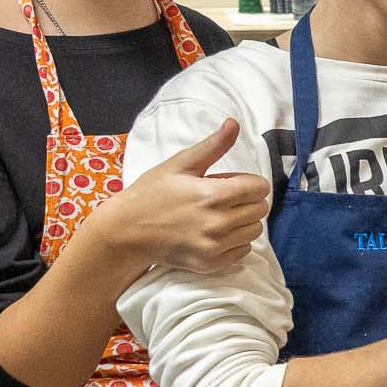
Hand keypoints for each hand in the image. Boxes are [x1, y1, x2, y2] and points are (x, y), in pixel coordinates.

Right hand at [95, 119, 270, 273]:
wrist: (125, 232)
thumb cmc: (151, 193)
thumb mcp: (179, 164)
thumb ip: (212, 146)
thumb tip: (234, 123)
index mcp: (213, 195)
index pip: (260, 188)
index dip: (248, 182)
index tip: (230, 183)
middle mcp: (218, 223)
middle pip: (261, 209)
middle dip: (247, 201)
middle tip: (221, 199)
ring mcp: (215, 246)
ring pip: (254, 231)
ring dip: (243, 221)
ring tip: (217, 216)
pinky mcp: (211, 263)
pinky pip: (243, 251)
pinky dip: (234, 242)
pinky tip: (212, 234)